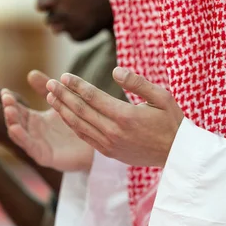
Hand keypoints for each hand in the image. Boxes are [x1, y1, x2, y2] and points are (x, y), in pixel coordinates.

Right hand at [1, 70, 94, 171]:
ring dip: (12, 123)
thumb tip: (31, 73)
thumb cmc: (75, 122)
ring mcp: (37, 145)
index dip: (10, 101)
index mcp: (34, 120)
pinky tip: (15, 128)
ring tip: (9, 111)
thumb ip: (46, 90)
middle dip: (9, 110)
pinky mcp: (44, 156)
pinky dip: (22, 139)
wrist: (93, 143)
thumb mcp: (59, 102)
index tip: (5, 92)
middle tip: (7, 99)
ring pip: (19, 135)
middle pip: (15, 121)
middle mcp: (32, 133)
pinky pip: (30, 148)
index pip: (17, 109)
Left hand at [45, 67, 183, 167]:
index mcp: (125, 116)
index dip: (76, 85)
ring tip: (50, 96)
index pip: (93, 97)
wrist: (177, 155)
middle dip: (63, 95)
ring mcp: (109, 144)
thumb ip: (138, 83)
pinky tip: (64, 115)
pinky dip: (72, 125)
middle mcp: (113, 131)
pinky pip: (85, 137)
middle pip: (81, 110)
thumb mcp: (162, 97)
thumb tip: (115, 71)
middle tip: (49, 82)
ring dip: (62, 109)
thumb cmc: (171, 122)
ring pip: (79, 124)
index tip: (64, 76)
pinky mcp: (109, 152)